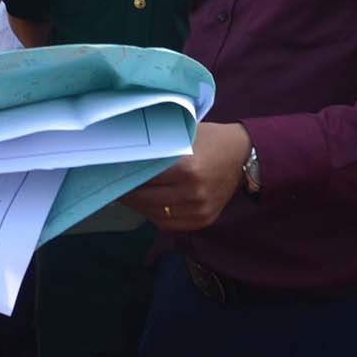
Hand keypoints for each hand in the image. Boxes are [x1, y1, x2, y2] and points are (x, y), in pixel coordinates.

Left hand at [121, 123, 251, 231]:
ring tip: (126, 195)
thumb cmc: (210, 139)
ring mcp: (200, 210)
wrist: (244, 155)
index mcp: (188, 168)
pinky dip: (153, 215)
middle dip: (127, 192)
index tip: (111, 171)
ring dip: (137, 206)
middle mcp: (194, 192)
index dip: (125, 175)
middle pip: (146, 198)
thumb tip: (127, 151)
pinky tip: (145, 204)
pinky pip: (169, 223)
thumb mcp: (185, 134)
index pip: (145, 177)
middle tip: (113, 184)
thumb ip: (160, 145)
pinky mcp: (204, 220)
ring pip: (155, 214)